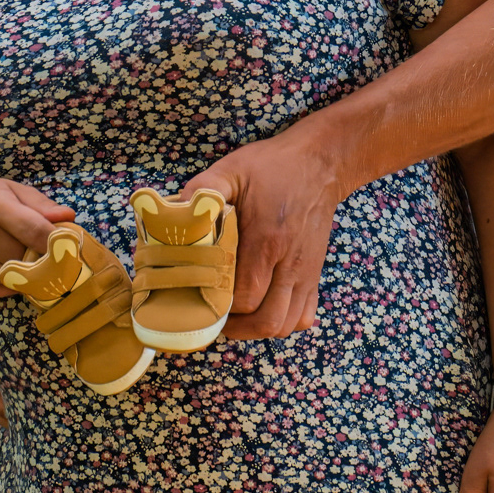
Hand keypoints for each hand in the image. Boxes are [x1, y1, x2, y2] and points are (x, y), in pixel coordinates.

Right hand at [0, 176, 74, 298]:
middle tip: (49, 262)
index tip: (68, 250)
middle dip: (37, 261)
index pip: (34, 231)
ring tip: (27, 269)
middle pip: (20, 257)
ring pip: (2, 277)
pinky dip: (1, 289)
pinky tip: (9, 280)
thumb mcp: (11, 190)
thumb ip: (40, 205)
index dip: (55, 244)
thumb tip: (68, 217)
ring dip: (19, 276)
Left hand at [179, 131, 342, 339]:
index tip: (200, 301)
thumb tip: (174, 210)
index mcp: (267, 240)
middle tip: (214, 317)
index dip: (221, 308)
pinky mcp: (315, 274)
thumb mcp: (233, 169)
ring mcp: (306, 271)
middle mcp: (291, 262)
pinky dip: (284, 323)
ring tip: (236, 318)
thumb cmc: (273, 167)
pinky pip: (305, 316)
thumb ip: (203, 189)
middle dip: (237, 328)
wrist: (319, 163)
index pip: (245, 296)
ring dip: (258, 329)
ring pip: (286, 324)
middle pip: (267, 320)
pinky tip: (264, 310)